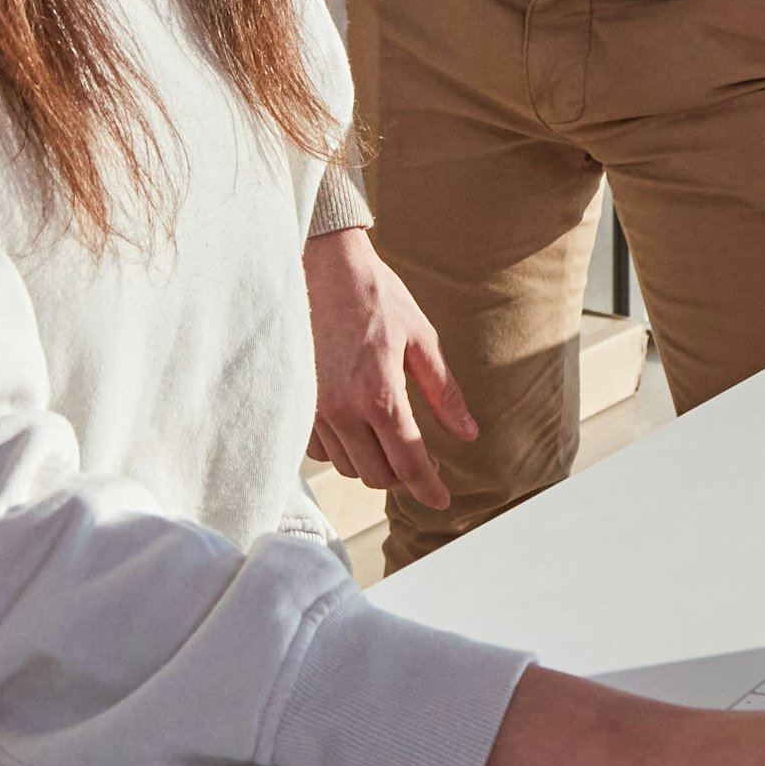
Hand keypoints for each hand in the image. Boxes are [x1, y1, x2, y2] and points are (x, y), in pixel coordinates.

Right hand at [300, 227, 476, 512]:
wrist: (322, 264)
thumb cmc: (376, 296)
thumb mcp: (422, 339)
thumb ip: (445, 393)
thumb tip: (468, 433)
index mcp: (380, 395)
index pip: (409, 462)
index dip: (429, 488)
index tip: (441, 501)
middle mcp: (343, 410)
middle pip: (377, 475)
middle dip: (403, 476)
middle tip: (421, 459)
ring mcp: (314, 408)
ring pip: (348, 467)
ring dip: (372, 463)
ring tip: (389, 439)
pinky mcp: (296, 402)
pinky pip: (320, 449)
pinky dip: (342, 449)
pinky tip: (356, 428)